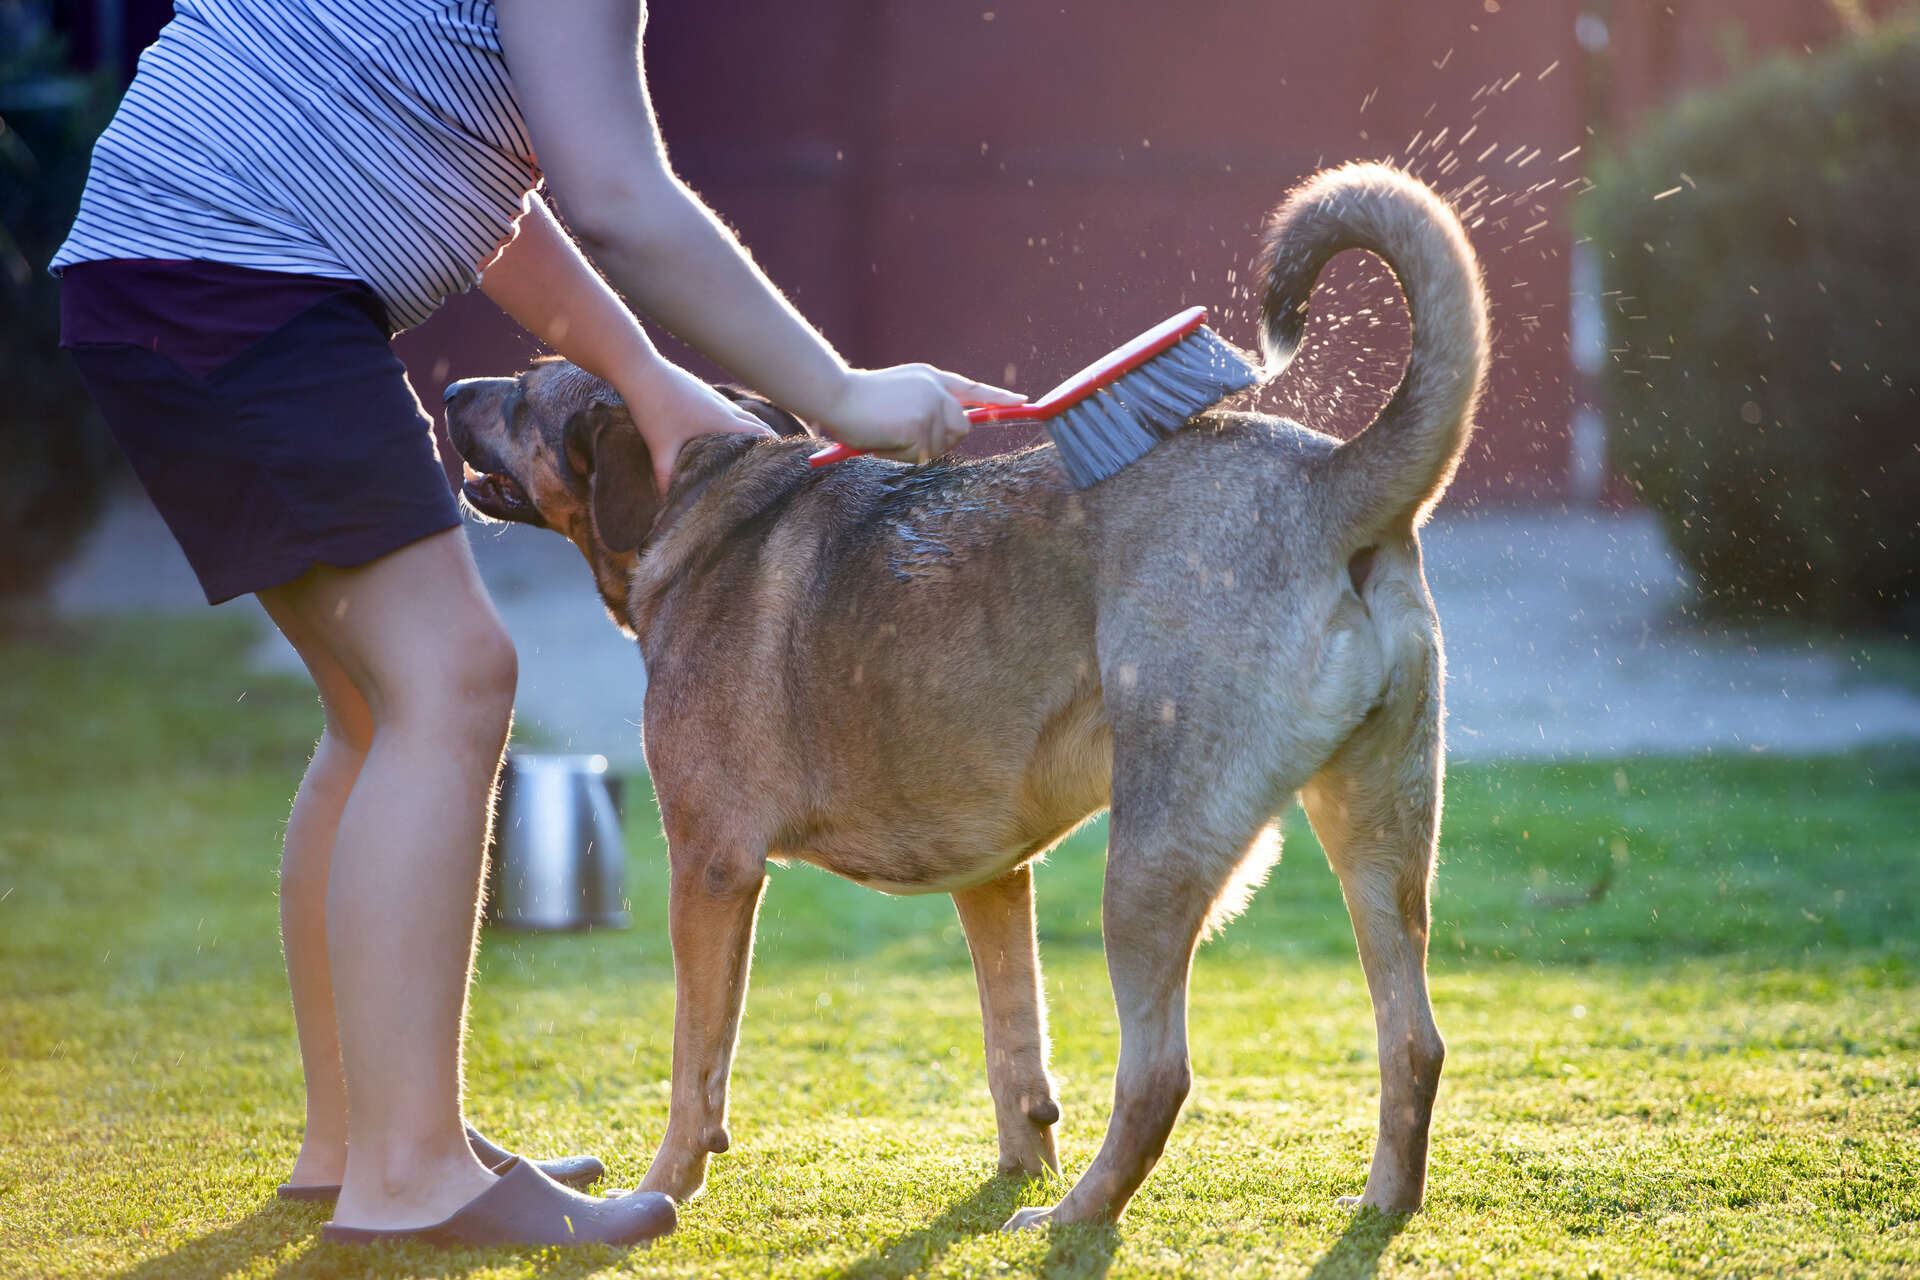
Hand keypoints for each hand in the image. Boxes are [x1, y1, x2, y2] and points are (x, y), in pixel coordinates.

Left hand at [617, 359, 775, 495]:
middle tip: (775, 461)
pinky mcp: (702, 392)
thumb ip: (666, 476)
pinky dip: (734, 422)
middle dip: (767, 441)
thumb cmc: (653, 408)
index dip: (774, 447)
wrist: (640, 371)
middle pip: (756, 424)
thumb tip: (667, 503)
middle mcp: (724, 407)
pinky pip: (727, 409)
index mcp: (722, 420)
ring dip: (751, 430)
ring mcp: (714, 397)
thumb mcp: (660, 447)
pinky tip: (724, 434)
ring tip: (754, 449)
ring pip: (742, 414)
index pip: (760, 434)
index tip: (785, 462)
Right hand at [818, 366, 1024, 463]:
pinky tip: (884, 439)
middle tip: (906, 438)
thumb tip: (951, 432)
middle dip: (940, 441)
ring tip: (888, 433)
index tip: (1021, 401)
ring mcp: (930, 406)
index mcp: (931, 378)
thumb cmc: (857, 401)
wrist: (835, 394)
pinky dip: (902, 456)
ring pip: (941, 447)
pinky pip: (921, 456)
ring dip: (915, 451)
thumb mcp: (899, 393)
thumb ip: (926, 405)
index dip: (997, 398)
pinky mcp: (921, 425)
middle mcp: (936, 390)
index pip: (972, 389)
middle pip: (961, 429)